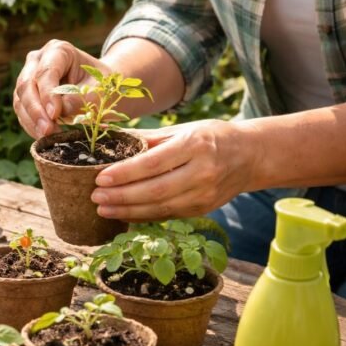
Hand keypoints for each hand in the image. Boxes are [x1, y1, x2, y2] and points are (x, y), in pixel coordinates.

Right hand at [13, 39, 109, 138]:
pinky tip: (44, 137)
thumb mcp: (98, 92)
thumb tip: (56, 114)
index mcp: (59, 50)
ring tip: (48, 137)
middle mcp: (38, 60)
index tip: (55, 115)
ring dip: (32, 121)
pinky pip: (21, 112)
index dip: (48, 94)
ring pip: (20, 99)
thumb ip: (78, 100)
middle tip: (47, 130)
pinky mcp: (25, 96)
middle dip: (35, 110)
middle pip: (27, 84)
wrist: (99, 91)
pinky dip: (31, 126)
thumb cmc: (102, 87)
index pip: (46, 71)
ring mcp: (28, 77)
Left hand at [90, 119, 259, 221]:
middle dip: (121, 196)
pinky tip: (123, 214)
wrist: (251, 156)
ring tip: (102, 208)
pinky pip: (167, 215)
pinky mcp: (203, 209)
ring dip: (128, 211)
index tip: (99, 177)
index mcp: (195, 146)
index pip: (153, 163)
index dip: (125, 173)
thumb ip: (145, 137)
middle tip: (95, 196)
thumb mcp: (181, 129)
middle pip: (155, 190)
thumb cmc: (210, 136)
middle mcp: (202, 172)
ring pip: (160, 207)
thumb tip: (106, 137)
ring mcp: (205, 195)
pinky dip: (142, 216)